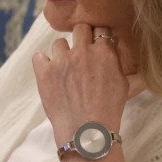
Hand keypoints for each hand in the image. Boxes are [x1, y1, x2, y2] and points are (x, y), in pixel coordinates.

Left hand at [32, 24, 129, 144]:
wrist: (87, 132)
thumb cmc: (109, 111)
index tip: (96, 44)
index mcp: (104, 52)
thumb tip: (111, 50)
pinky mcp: (44, 72)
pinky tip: (48, 71)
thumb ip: (116, 62)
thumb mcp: (123, 84)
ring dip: (62, 52)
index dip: (98, 36)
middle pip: (80, 28)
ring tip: (65, 68)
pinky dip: (42, 62)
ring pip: (59, 42)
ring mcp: (62, 60)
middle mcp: (82, 51)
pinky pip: (38, 56)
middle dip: (82, 37)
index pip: (101, 29)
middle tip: (81, 52)